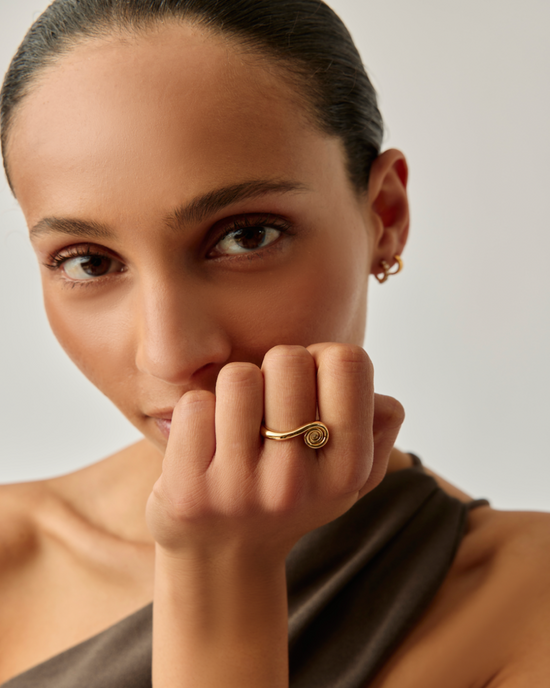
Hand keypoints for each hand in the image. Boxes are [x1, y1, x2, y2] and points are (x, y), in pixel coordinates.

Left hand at [146, 343, 403, 560]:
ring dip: (234, 391)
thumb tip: (385, 400)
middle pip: (288, 359)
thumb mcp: (350, 474)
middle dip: (274, 370)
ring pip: (238, 377)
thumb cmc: (290, 497)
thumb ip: (380, 430)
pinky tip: (206, 443)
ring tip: (238, 424)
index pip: (348, 360)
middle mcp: (297, 483)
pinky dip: (198, 412)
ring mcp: (240, 489)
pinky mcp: (189, 491)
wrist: (224, 559)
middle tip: (269, 405)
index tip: (308, 386)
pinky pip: (194, 405)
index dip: (322, 359)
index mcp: (347, 470)